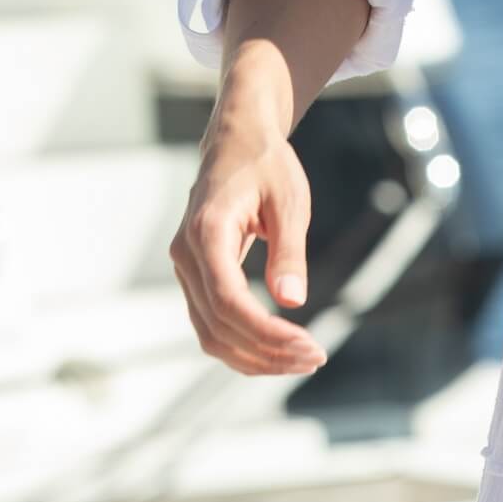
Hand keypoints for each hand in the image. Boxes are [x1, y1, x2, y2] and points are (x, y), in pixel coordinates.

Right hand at [170, 114, 328, 377]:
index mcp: (206, 231)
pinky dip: (245, 348)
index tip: (309, 345)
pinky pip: (213, 326)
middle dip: (269, 352)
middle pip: (220, 325)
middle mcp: (186, 254)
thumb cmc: (265, 165)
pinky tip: (280, 353)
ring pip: (212, 335)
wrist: (236, 141)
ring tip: (304, 360)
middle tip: (316, 357)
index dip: (268, 332)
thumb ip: (289, 253)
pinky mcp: (195, 278)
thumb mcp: (289, 202)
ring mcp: (185, 269)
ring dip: (257, 358)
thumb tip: (291, 302)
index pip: (229, 300)